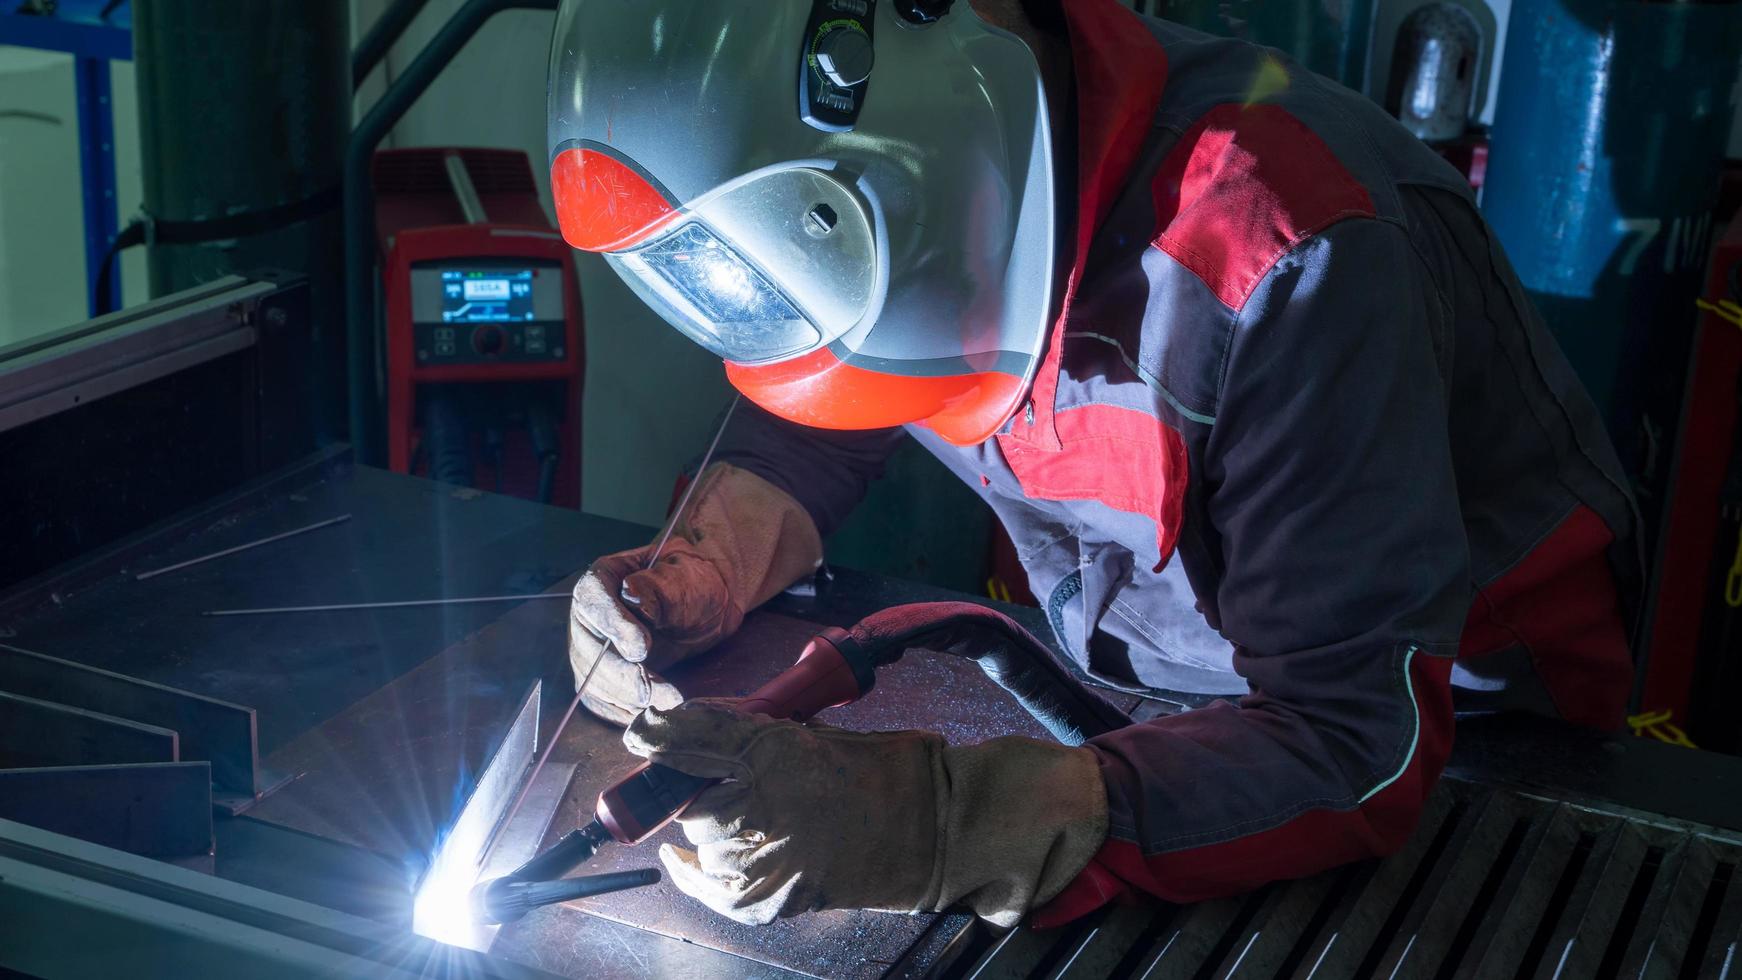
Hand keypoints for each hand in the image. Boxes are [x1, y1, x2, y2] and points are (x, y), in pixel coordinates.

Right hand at [567, 541, 732, 724]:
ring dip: (631, 699)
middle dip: (625, 676)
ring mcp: (591, 652)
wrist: (704, 609)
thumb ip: (661, 586)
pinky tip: (659, 711)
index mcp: (604, 579)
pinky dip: (630, 713)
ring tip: (671, 701)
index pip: (593, 600)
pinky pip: (605, 705)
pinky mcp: (603, 681)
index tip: (641, 648)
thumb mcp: (688, 577)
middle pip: (590, 651)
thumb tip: (632, 595)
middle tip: (661, 692)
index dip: (612, 625)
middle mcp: (588, 617)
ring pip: (595, 684)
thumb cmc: (694, 585)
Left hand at [623, 699, 1108, 926]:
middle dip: (698, 788)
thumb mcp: (818, 732)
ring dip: (711, 830)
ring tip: (750, 819)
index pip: (696, 736)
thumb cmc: (890, 772)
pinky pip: (713, 890)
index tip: (642, 730)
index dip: (663, 732)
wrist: (936, 829)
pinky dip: (700, 876)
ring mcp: (765, 855)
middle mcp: (761, 803)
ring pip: (702, 843)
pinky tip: (690, 863)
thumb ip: (760, 736)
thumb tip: (709, 736)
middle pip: (690, 798)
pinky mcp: (774, 896)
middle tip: (725, 782)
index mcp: (776, 748)